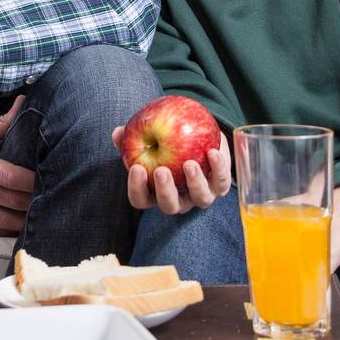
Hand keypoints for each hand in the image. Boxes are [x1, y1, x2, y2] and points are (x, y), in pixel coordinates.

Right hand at [0, 98, 34, 234]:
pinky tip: (16, 228)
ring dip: (22, 220)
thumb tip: (22, 107)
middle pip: (11, 201)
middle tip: (50, 197)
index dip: (33, 182)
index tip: (47, 178)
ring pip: (1, 219)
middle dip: (33, 201)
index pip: (12, 178)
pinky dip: (4, 230)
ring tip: (39, 217)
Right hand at [111, 125, 231, 215]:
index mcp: (156, 192)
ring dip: (194, 183)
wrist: (198, 140)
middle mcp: (179, 199)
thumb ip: (131, 137)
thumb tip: (117, 132)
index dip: (137, 188)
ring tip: (189, 163)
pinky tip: (212, 152)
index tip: (136, 168)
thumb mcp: (148, 139)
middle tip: (161, 171)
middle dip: (165, 192)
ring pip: (200, 199)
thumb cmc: (166, 143)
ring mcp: (200, 195)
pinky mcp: (220, 185)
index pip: (141, 199)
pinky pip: (221, 181)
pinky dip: (218, 168)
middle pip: (170, 206)